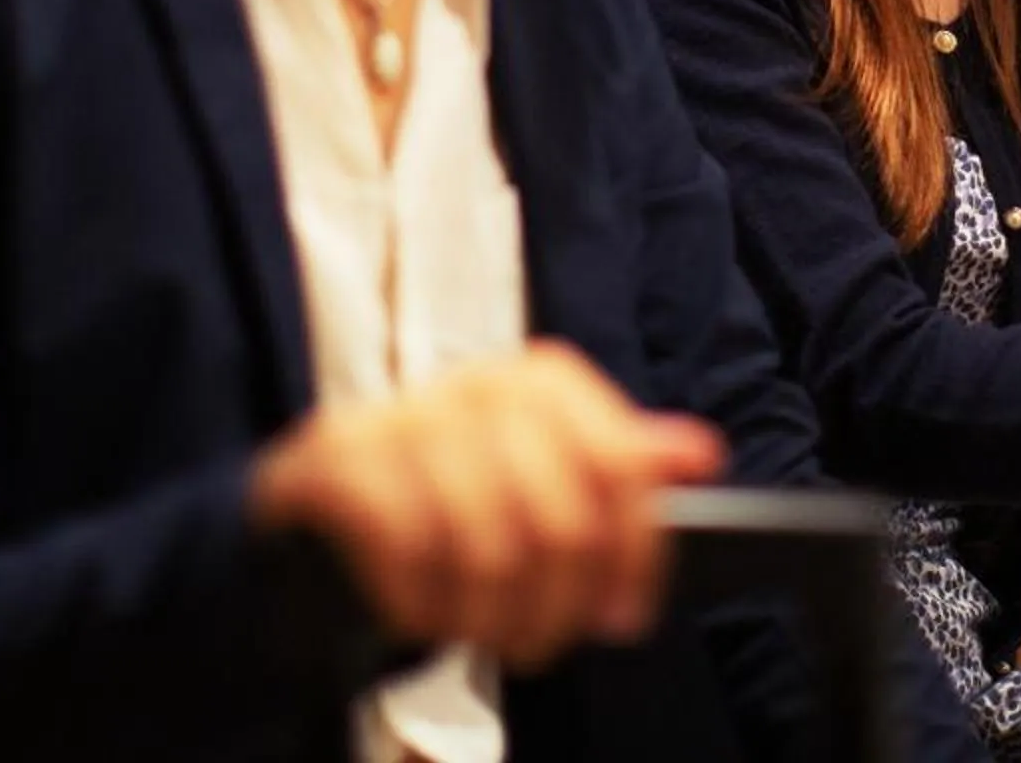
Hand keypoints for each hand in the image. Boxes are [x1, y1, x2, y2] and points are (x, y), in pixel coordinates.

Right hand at [244, 338, 726, 669]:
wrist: (319, 511)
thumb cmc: (453, 502)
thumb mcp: (542, 479)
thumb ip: (616, 467)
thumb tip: (701, 453)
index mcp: (539, 380)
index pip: (617, 466)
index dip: (632, 553)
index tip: (624, 615)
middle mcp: (475, 383)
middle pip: (558, 519)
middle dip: (557, 605)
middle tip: (539, 640)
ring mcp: (401, 417)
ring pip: (485, 546)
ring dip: (487, 617)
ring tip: (482, 634)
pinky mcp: (336, 459)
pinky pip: (404, 550)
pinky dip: (417, 604)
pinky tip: (419, 614)